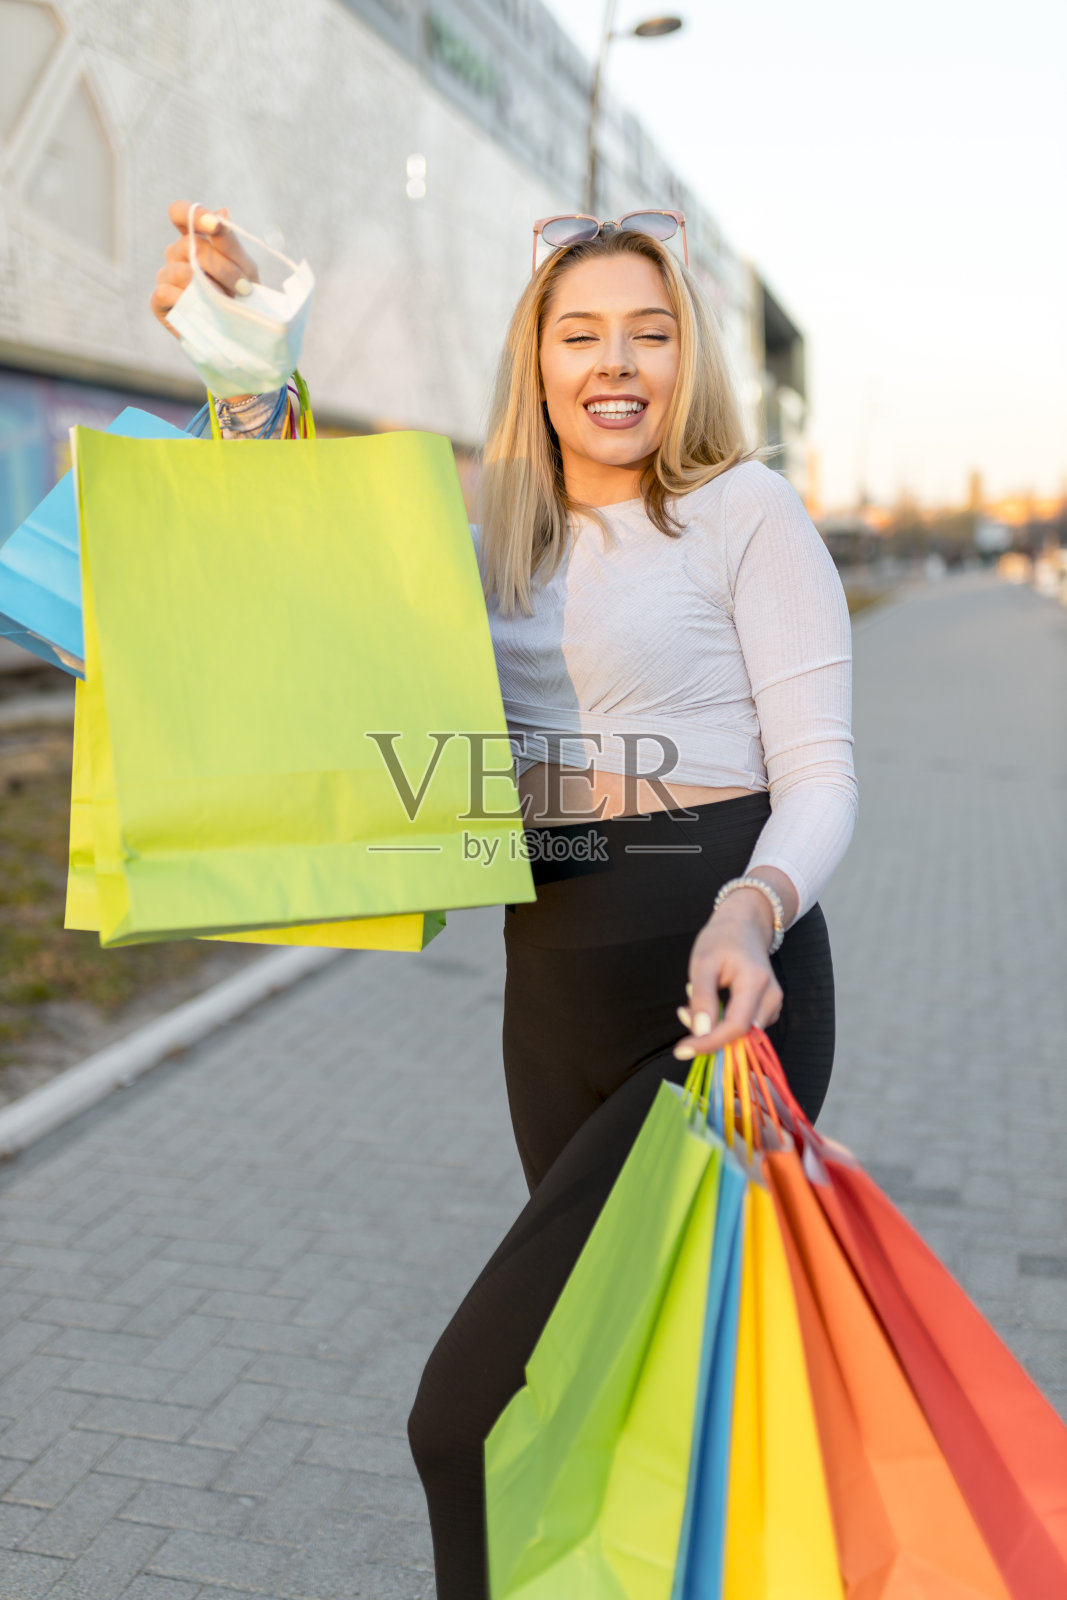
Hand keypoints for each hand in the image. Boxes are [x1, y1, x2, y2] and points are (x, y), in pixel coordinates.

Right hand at [149, 201, 259, 337]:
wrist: (242, 333)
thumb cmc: (242, 295)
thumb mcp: (244, 267)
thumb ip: (230, 242)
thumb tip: (223, 212)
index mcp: (195, 238)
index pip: (181, 212)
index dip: (194, 213)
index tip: (215, 225)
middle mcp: (176, 254)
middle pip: (190, 245)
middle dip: (222, 266)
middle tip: (244, 287)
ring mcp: (165, 276)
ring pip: (180, 271)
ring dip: (208, 287)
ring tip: (227, 302)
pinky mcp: (159, 302)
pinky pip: (164, 292)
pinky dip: (186, 300)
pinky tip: (204, 309)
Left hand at [675, 886, 786, 1056]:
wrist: (744, 925)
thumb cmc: (722, 939)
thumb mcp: (702, 963)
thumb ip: (702, 998)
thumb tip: (700, 1032)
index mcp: (755, 982)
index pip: (736, 1027)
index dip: (709, 1043)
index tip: (682, 1050)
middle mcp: (771, 996)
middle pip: (742, 1035)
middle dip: (709, 1035)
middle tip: (684, 1013)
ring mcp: (773, 1003)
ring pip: (743, 1034)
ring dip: (715, 1029)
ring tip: (694, 1004)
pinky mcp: (769, 1008)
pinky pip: (746, 1027)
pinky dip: (724, 1024)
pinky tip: (710, 1006)